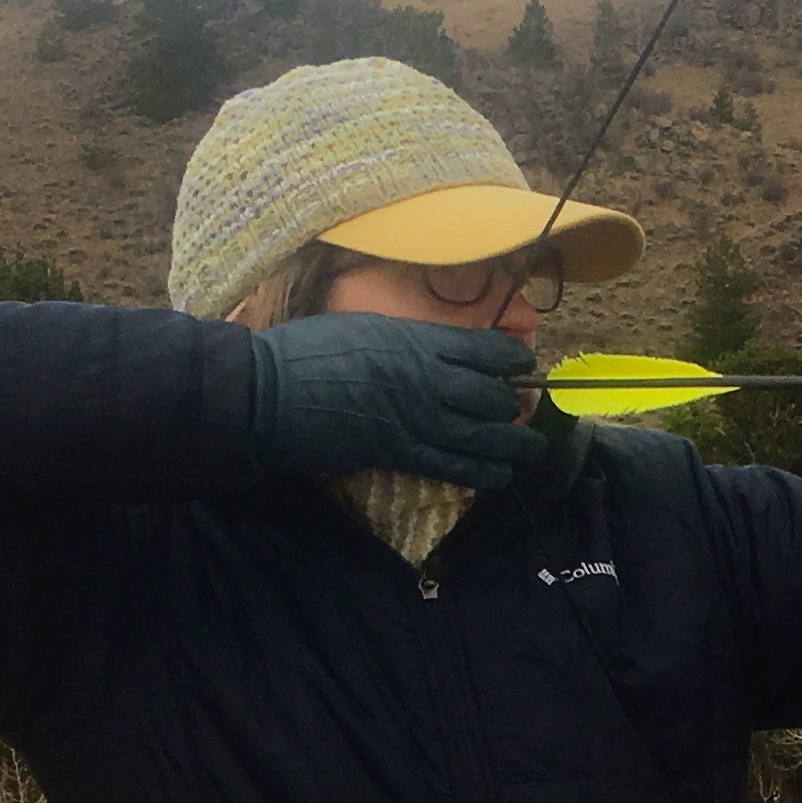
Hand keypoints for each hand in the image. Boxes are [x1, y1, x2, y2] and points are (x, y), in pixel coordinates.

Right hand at [248, 314, 542, 491]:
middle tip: (520, 412)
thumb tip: (427, 350)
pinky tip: (501, 475)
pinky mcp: (400, 453)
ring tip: (530, 450)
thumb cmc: (306, 352)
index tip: (523, 364)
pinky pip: (454, 465)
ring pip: (483, 433)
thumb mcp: (364, 327)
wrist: (271, 391)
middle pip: (492, 394)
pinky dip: (483, 472)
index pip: (485, 349)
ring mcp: (416, 418)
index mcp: (417, 340)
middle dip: (513, 405)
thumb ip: (403, 339)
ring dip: (513, 444)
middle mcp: (427, 378)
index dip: (512, 359)